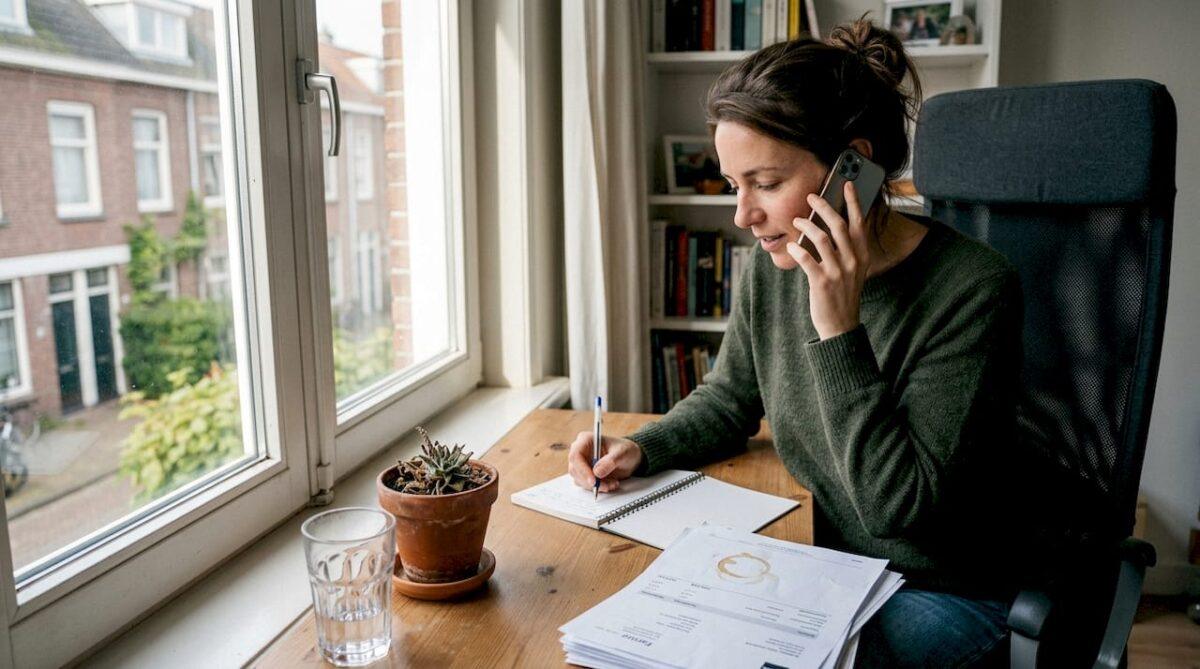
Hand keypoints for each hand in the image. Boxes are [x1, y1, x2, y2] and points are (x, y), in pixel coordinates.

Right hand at [567, 431, 643, 492]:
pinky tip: (610, 483)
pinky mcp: (585, 474)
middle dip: (590, 481)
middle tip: (606, 486)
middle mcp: (580, 451)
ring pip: (580, 479)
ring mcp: (581, 463)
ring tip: (613, 483)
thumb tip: (597, 473)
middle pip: (575, 470)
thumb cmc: (625, 450)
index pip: (576, 455)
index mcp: (586, 440)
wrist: (630, 458)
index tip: (593, 481)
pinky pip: (586, 485)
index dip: (582, 469)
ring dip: (596, 486)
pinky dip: (598, 488)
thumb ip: (610, 461)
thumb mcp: (623, 453)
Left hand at [787, 180, 870, 339]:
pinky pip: (806, 259)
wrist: (841, 325)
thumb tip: (832, 225)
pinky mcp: (822, 283)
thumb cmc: (843, 294)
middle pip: (839, 225)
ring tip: (796, 221)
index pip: (859, 223)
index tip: (846, 184)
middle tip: (811, 197)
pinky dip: (796, 249)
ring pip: (821, 238)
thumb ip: (847, 250)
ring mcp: (838, 272)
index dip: (853, 202)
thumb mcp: (853, 270)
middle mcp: (852, 261)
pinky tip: (791, 246)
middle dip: (824, 206)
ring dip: (805, 225)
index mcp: (862, 256)